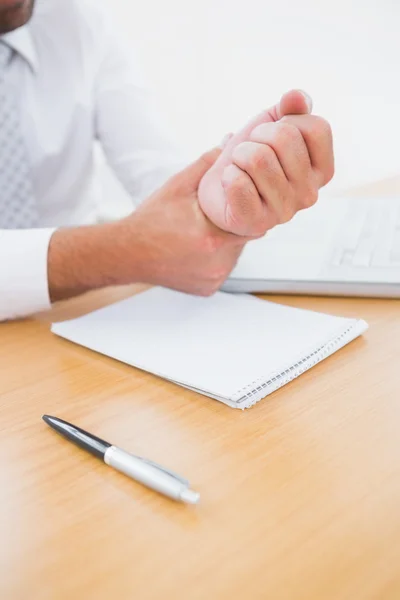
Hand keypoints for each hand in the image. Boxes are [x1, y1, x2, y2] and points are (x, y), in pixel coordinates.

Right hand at [119, 148, 250, 295]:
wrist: (127, 253)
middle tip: (219, 215)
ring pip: (235, 255)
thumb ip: (207, 164)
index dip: (248, 208)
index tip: (241, 200)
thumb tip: (230, 141)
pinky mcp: (208, 289)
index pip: (253, 220)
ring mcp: (213, 279)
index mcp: (212, 237)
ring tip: (205, 232)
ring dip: (228, 243)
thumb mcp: (178, 185)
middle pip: (245, 239)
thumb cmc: (150, 220)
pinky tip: (198, 249)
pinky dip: (216, 259)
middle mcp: (217, 263)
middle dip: (237, 225)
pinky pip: (223, 269)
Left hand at [198, 89, 333, 235]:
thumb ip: (289, 109)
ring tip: (240, 168)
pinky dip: (227, 175)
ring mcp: (284, 212)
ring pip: (258, 158)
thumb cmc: (250, 158)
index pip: (317, 127)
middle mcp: (309, 194)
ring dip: (239, 155)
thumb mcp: (270, 126)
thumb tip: (297, 97)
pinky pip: (238, 182)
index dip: (287, 121)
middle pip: (285, 138)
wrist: (219, 190)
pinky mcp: (256, 222)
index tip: (273, 135)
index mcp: (322, 170)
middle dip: (257, 136)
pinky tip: (231, 185)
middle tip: (250, 152)